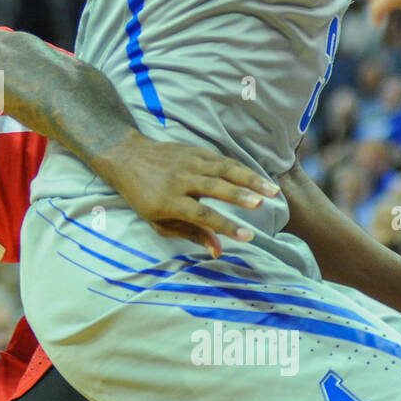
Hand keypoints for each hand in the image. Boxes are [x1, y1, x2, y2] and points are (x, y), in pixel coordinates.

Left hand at [106, 136, 278, 257]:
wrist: (128, 157)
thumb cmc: (143, 196)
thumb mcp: (159, 221)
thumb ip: (191, 234)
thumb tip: (218, 250)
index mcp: (169, 201)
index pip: (201, 215)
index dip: (225, 226)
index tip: (248, 237)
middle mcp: (181, 180)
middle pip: (214, 187)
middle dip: (239, 196)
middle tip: (262, 204)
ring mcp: (189, 162)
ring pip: (224, 170)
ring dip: (250, 179)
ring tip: (273, 190)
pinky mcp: (195, 150)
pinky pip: (222, 160)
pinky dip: (242, 169)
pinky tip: (259, 179)